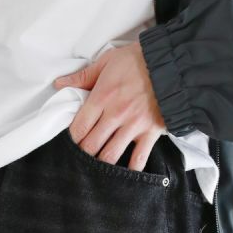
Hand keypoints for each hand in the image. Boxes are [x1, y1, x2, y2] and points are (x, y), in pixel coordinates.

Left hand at [54, 43, 164, 170]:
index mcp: (102, 97)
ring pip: (110, 156)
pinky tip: (125, 173)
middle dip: (84, 153)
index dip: (72, 139)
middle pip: (91, 146)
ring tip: (99, 164)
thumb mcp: (108, 61)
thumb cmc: (139, 60)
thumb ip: (83, 76)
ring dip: (102, 164)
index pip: (78, 128)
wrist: (173, 62)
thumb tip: (59, 84)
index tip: (73, 141)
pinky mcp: (150, 132)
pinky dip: (131, 170)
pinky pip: (139, 159)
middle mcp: (115, 114)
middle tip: (84, 155)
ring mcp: (133, 125)